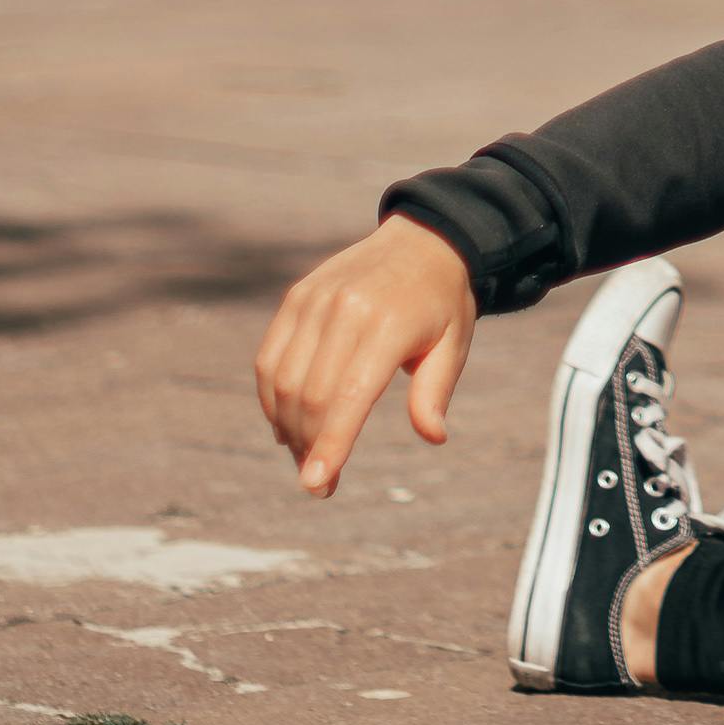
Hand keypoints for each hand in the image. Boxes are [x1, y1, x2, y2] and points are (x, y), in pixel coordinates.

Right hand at [254, 219, 475, 496]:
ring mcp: (315, 300)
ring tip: (304, 456)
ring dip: (287, 427)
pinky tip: (285, 424)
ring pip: (282, 380)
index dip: (330, 445)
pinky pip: (270, 356)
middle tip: (319, 482)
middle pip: (310, 395)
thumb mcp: (453, 346)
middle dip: (309, 447)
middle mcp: (345, 309)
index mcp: (388, 324)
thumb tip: (433, 436)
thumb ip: (435, 392)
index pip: (349, 397)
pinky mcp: (296, 297)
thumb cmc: (441, 304)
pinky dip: (270, 396)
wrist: (423, 239)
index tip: (316, 485)